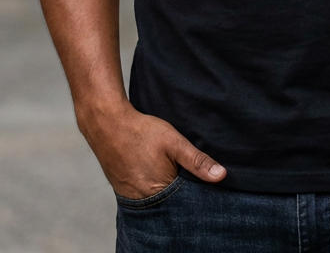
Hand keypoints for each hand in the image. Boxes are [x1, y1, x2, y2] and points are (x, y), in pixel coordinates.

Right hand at [78, 99, 225, 199]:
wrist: (107, 125)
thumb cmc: (141, 132)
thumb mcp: (174, 142)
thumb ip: (197, 160)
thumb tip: (221, 176)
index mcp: (159, 193)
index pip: (186, 204)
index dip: (197, 194)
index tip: (207, 186)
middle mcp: (144, 202)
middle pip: (172, 205)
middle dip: (183, 195)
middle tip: (188, 176)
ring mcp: (132, 198)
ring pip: (160, 201)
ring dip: (169, 192)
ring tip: (174, 174)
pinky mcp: (125, 191)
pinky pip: (146, 196)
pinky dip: (156, 189)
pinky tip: (160, 175)